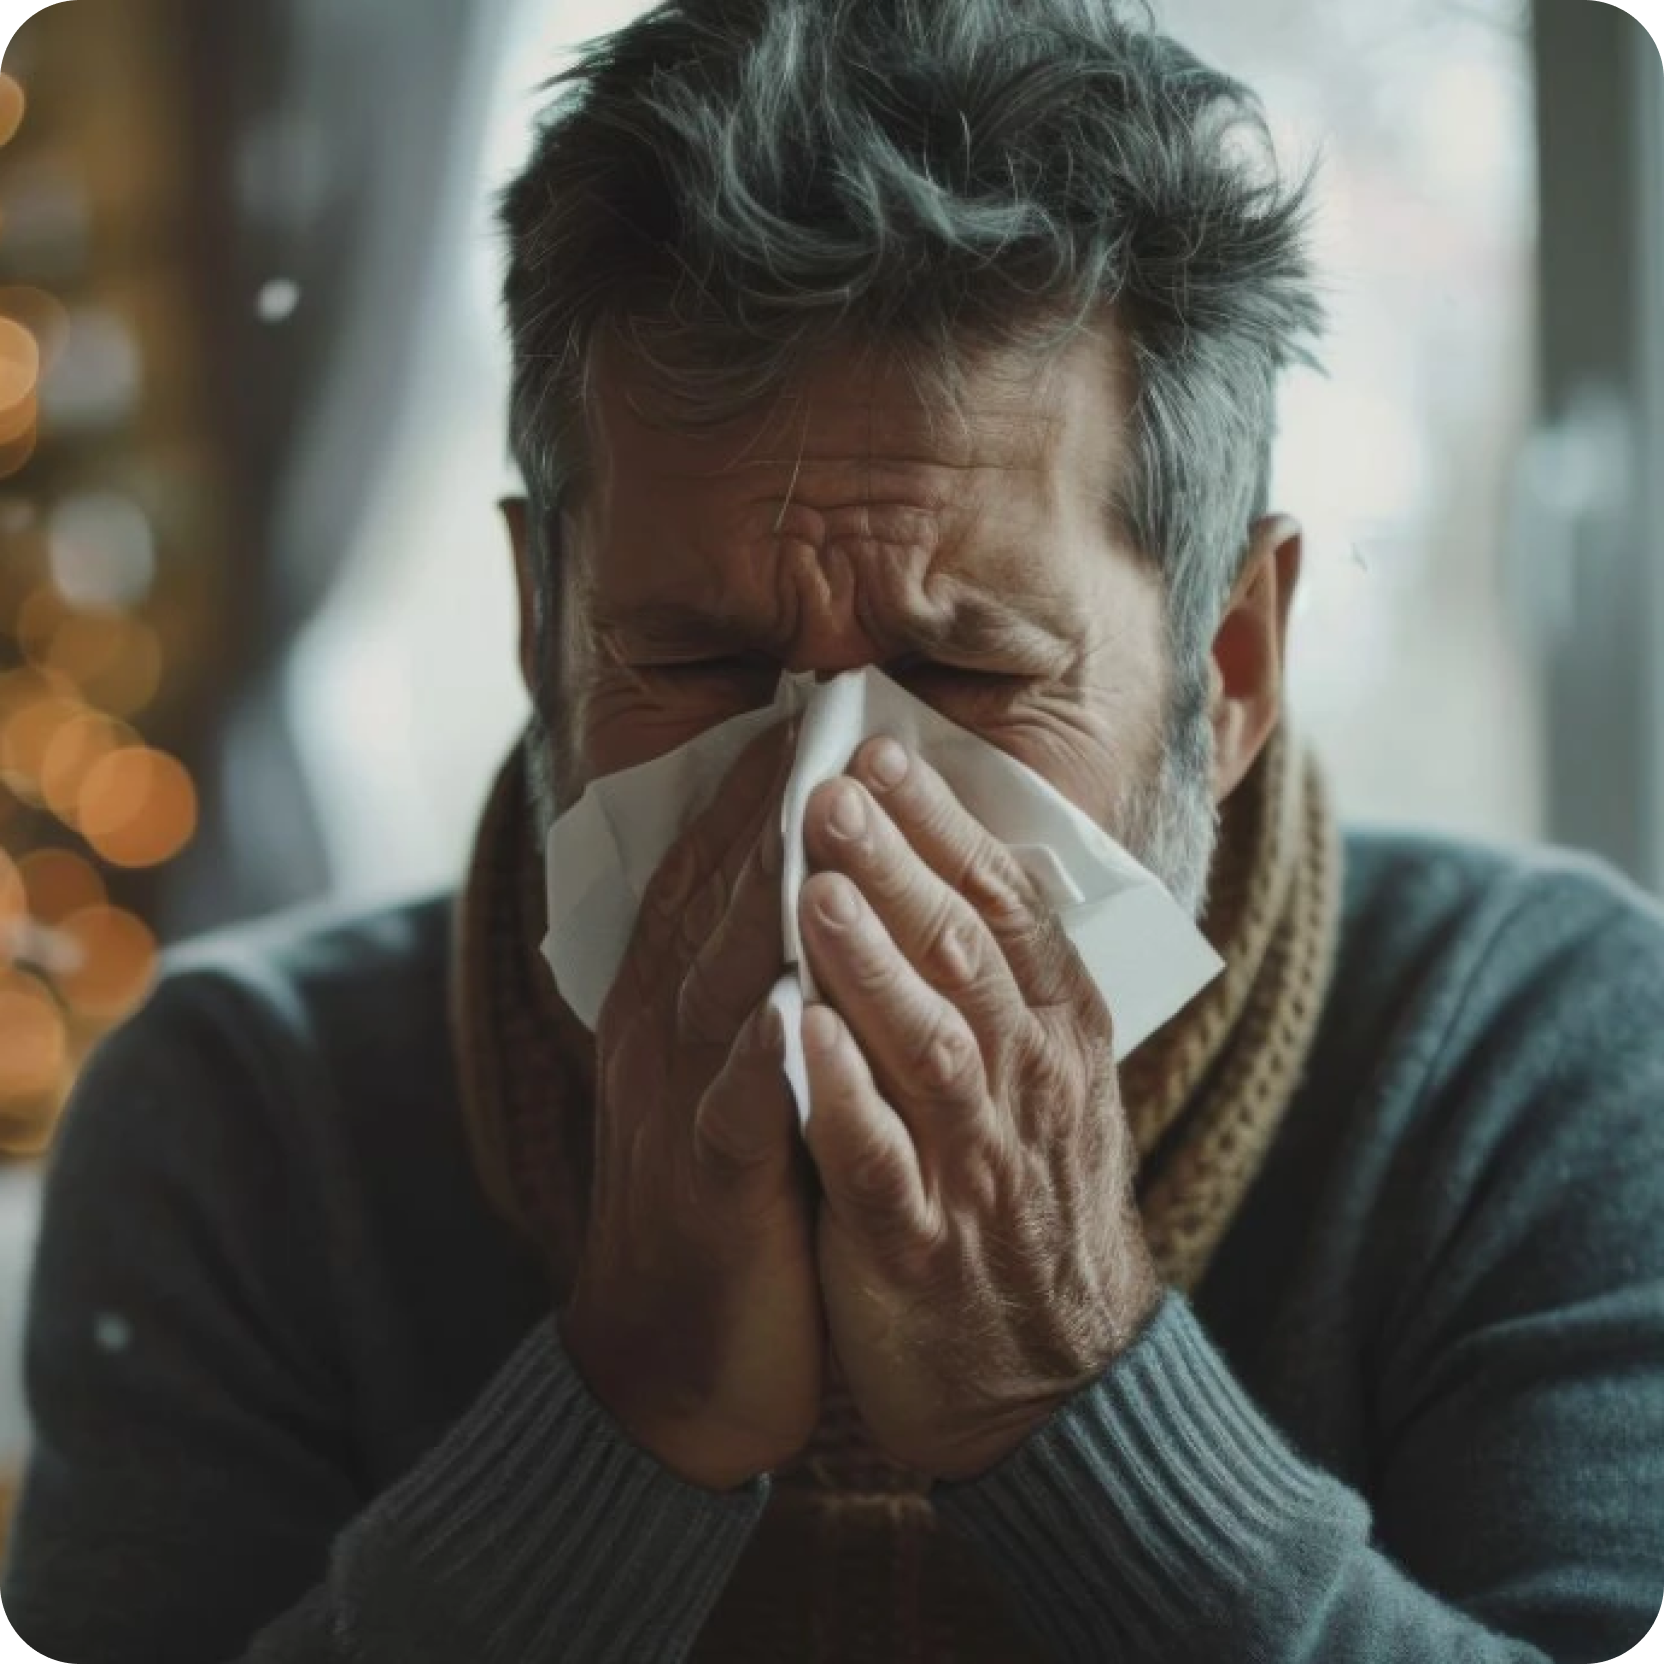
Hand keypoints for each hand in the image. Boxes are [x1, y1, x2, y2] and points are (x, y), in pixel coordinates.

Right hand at [560, 718, 822, 1492]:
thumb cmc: (731, 1204)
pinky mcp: (708, 1190)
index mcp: (671, 1007)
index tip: (811, 722)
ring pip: (717, 982)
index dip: (754, 797)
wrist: (676, 1364)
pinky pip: (735, 1110)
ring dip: (761, 900)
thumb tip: (814, 886)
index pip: (709, 878)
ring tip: (812, 819)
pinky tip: (787, 999)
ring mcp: (677, 1110)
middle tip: (818, 728)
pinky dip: (761, 1054)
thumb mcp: (735, 1074)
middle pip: (710, 904)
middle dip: (764, 814)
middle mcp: (662, 1039)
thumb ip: (758, 983)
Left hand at [796, 737, 1162, 1481]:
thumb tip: (957, 855)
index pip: (1004, 905)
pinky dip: (841, 1097)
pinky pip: (881, 1164)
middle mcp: (1025, 1086)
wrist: (1051, 1373)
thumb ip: (1002, 978)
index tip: (880, 751)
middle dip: (898, 864)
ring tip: (813, 884)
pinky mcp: (920, 1245)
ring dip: (872, 964)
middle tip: (829, 785)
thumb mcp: (1040, 1077)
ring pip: (928, 1045)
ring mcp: (976, 1166)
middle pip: (966, 953)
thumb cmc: (1024, 1195)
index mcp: (1053, 1033)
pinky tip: (796, 1037)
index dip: (943, 825)